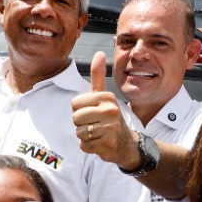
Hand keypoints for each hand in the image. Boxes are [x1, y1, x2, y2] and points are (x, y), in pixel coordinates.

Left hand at [71, 53, 138, 167]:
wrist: (126, 144)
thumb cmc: (110, 118)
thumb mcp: (104, 96)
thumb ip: (98, 75)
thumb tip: (99, 53)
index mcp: (107, 97)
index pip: (75, 103)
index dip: (80, 110)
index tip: (93, 112)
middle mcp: (110, 111)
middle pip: (75, 118)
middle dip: (82, 124)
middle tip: (96, 125)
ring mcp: (111, 128)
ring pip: (79, 132)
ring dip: (85, 136)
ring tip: (98, 134)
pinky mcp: (108, 144)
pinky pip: (84, 146)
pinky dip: (89, 147)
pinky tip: (100, 143)